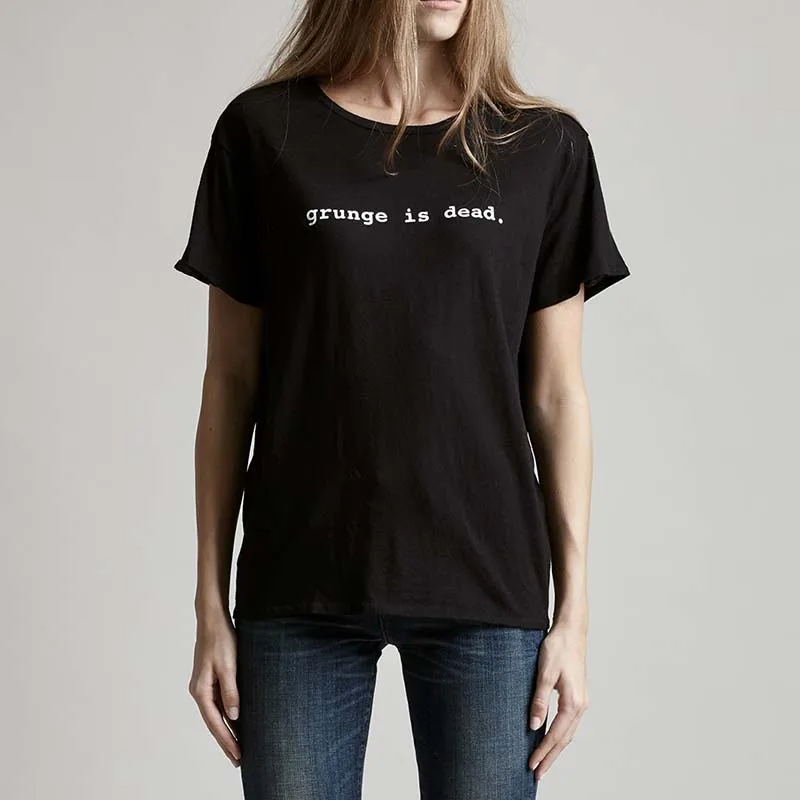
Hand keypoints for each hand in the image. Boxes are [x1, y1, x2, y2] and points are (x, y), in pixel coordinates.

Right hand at [188, 611, 240, 766]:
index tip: (238, 755)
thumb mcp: (229, 665)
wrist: (212, 620)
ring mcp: (203, 686)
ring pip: (215, 715)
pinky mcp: (209, 679)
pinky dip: (225, 716)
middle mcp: (199, 691)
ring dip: (226, 730)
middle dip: (226, 741)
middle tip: (239, 760)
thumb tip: (234, 716)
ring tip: (238, 747)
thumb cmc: (221, 639)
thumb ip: (231, 691)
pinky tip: (234, 722)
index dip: (228, 740)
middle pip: (214, 723)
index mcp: (201, 691)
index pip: (216, 723)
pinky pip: (217, 704)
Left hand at [528, 622, 588, 779]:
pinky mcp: (578, 695)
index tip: (532, 765)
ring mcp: (581, 701)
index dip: (543, 752)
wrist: (572, 630)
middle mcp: (581, 705)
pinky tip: (551, 738)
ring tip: (543, 761)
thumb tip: (534, 726)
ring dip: (556, 748)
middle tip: (537, 774)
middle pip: (565, 739)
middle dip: (551, 757)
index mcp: (574, 702)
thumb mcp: (544, 673)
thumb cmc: (558, 648)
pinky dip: (560, 734)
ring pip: (568, 732)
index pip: (556, 735)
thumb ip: (540, 700)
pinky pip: (569, 722)